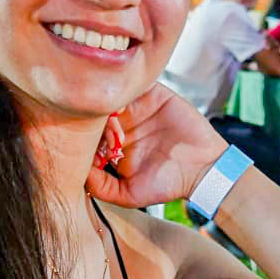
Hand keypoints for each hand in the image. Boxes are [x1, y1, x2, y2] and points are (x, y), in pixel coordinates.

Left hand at [84, 83, 225, 208]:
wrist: (203, 170)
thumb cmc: (167, 184)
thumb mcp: (129, 195)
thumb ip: (101, 187)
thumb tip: (76, 173)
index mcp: (114, 144)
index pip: (89, 133)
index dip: (86, 138)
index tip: (93, 147)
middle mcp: (124, 124)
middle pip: (97, 112)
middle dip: (96, 120)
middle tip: (107, 133)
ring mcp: (138, 107)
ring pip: (113, 96)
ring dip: (110, 104)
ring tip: (116, 119)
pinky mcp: (155, 94)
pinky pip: (136, 83)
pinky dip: (128, 88)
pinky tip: (125, 106)